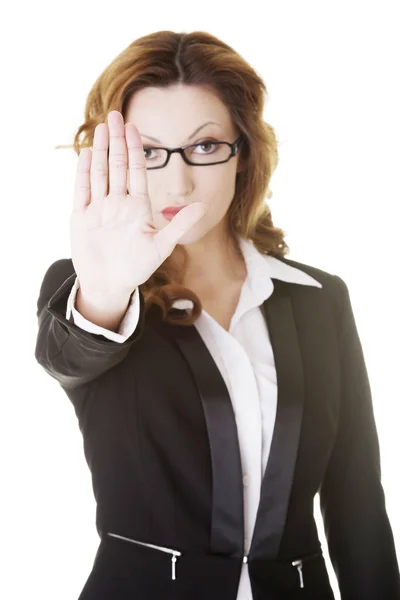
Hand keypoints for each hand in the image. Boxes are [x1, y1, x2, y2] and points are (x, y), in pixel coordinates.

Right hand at [70, 110, 207, 298]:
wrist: (109, 284)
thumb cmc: (137, 268)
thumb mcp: (161, 247)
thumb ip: (179, 225)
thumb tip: (202, 207)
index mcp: (138, 207)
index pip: (137, 172)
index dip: (136, 150)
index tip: (134, 127)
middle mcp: (118, 203)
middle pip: (116, 166)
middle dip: (116, 141)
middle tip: (115, 115)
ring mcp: (99, 208)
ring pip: (99, 173)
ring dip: (100, 151)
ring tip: (101, 128)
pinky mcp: (82, 216)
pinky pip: (83, 189)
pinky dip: (83, 172)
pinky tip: (86, 154)